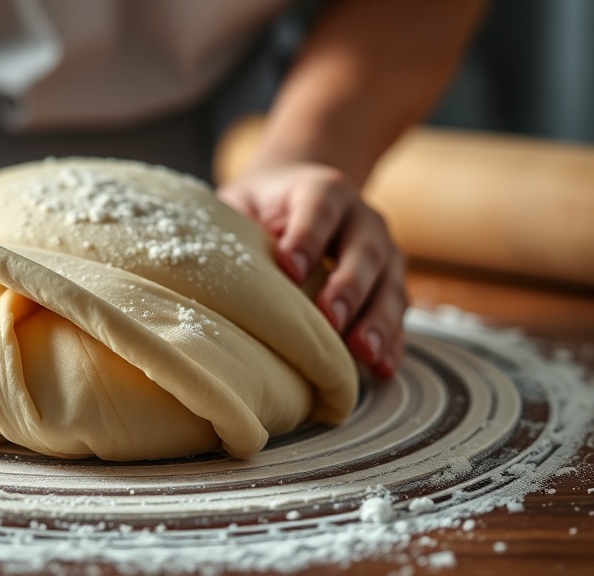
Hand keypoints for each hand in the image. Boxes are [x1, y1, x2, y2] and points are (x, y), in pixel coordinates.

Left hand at [217, 160, 406, 378]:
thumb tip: (199, 262)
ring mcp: (383, 249)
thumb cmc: (263, 205)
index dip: (306, 238)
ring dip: (378, 321)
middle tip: (329, 320)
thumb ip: (232, 221)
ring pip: (389, 285)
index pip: (318, 210)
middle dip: (348, 287)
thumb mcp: (243, 201)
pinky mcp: (391, 280)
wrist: (301, 187)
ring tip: (363, 354)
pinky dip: (392, 340)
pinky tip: (382, 368)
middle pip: (363, 251)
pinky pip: (398, 312)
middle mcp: (361, 217)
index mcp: (322, 190)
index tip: (290, 269)